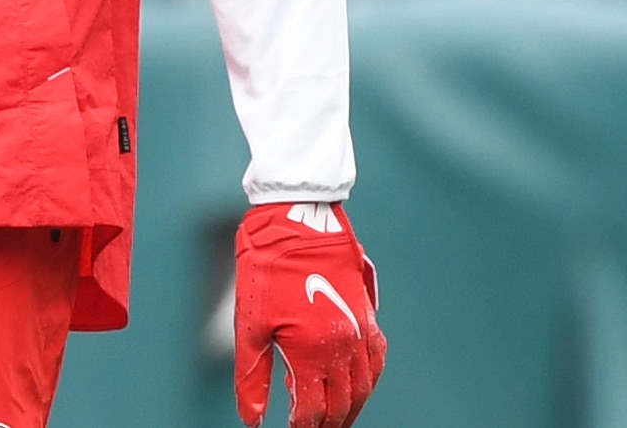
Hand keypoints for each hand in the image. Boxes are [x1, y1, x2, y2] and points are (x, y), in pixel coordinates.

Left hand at [234, 202, 385, 427]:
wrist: (296, 220)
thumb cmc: (267, 268)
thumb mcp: (249, 326)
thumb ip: (253, 378)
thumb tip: (252, 419)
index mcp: (312, 353)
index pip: (314, 409)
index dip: (303, 427)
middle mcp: (342, 347)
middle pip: (342, 404)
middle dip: (329, 424)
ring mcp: (359, 331)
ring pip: (363, 387)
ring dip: (352, 409)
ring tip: (337, 420)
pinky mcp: (366, 314)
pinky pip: (376, 359)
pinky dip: (369, 380)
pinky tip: (360, 385)